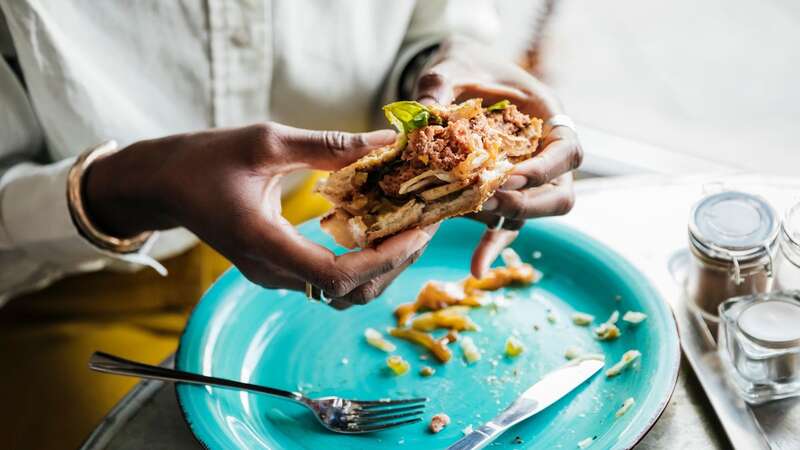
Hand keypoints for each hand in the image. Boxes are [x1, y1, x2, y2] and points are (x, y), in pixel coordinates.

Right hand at [83, 123, 437, 308]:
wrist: (163, 184)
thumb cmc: (206, 158)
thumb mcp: (266, 141)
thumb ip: (327, 146)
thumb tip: (386, 140)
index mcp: (263, 242)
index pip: (335, 275)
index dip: (383, 259)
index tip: (416, 232)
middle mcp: (270, 270)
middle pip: (347, 292)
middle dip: (394, 263)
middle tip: (426, 225)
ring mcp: (272, 275)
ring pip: (341, 293)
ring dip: (381, 267)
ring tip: (409, 228)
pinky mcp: (276, 269)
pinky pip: (328, 279)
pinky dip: (360, 261)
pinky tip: (378, 229)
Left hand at [412, 38, 582, 277]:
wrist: (458, 76)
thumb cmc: (466, 65)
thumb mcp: (452, 66)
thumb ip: (439, 85)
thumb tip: (423, 112)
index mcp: (548, 117)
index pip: (568, 150)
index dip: (546, 168)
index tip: (510, 175)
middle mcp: (545, 153)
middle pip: (560, 194)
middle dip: (529, 204)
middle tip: (489, 203)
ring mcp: (527, 178)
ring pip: (534, 213)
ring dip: (508, 227)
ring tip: (476, 249)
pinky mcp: (503, 194)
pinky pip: (504, 223)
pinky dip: (491, 245)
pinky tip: (475, 267)